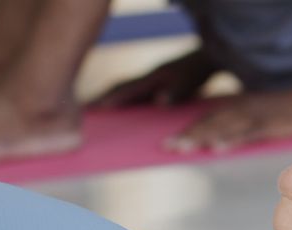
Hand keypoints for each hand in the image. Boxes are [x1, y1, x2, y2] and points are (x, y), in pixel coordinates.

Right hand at [90, 49, 216, 107]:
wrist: (205, 58)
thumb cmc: (197, 72)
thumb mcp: (189, 82)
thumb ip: (176, 92)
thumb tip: (159, 102)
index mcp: (153, 78)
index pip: (127, 89)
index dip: (112, 98)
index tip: (97, 107)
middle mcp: (148, 78)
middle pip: (120, 88)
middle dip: (103, 97)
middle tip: (86, 109)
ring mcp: (150, 81)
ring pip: (125, 90)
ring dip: (111, 98)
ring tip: (95, 110)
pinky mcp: (155, 85)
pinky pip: (135, 92)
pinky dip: (124, 99)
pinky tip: (119, 108)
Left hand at [163, 88, 291, 152]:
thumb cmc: (289, 110)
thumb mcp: (262, 114)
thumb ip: (244, 124)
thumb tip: (226, 137)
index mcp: (239, 106)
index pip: (209, 117)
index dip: (188, 129)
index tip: (168, 141)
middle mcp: (243, 108)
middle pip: (211, 122)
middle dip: (188, 134)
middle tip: (167, 147)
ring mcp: (256, 116)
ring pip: (223, 127)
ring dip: (201, 137)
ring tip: (182, 148)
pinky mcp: (270, 125)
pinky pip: (246, 134)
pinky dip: (230, 140)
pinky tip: (216, 147)